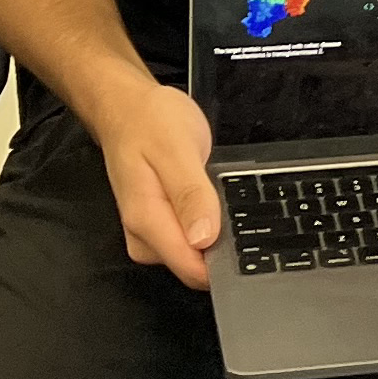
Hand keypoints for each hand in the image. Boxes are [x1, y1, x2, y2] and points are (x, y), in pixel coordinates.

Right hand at [92, 81, 223, 286]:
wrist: (126, 108)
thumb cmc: (151, 123)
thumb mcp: (177, 149)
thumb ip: (190, 195)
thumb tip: (203, 239)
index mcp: (146, 221)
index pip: (190, 269)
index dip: (225, 263)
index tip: (251, 246)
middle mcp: (144, 237)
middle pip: (194, 267)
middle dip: (223, 247)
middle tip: (238, 207)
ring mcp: (149, 234)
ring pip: (194, 255)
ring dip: (217, 234)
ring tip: (225, 198)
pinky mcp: (158, 226)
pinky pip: (190, 240)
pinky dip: (208, 225)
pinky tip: (214, 202)